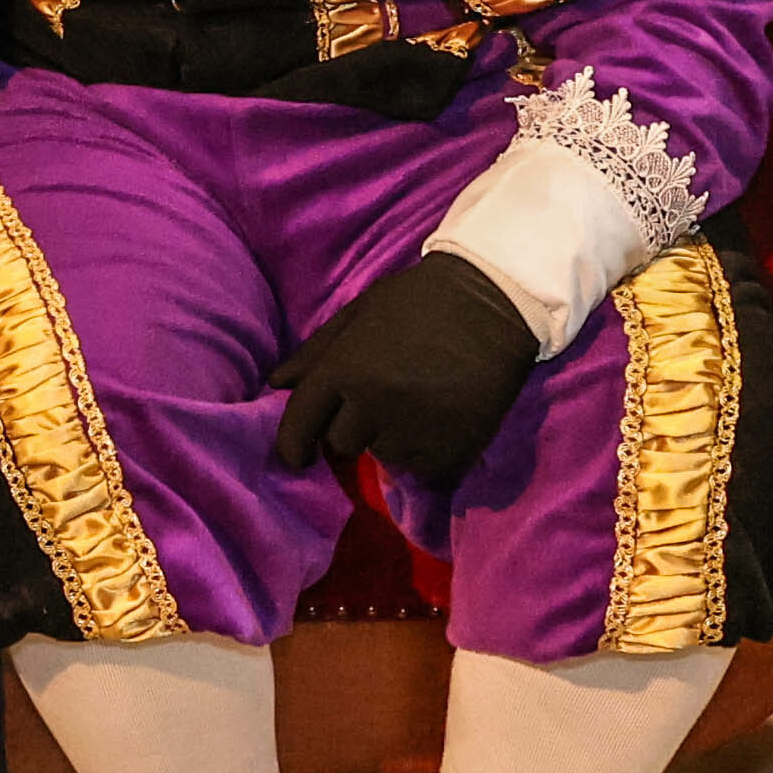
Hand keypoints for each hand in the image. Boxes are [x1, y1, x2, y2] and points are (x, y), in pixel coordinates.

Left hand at [266, 252, 543, 480]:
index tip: (298, 456)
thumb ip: (316, 353)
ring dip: (393, 439)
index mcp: (344, 368)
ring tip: (418, 404)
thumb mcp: (359, 314)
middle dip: (354, 428)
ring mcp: (413, 432)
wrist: (495, 303)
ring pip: (384, 456)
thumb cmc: (419, 302)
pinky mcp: (451, 453)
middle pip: (343, 444)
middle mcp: (372, 405)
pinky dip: (428, 453)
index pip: (301, 424)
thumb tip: (276, 384)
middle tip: (383, 401)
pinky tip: (442, 420)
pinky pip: (423, 470)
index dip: (293, 445)